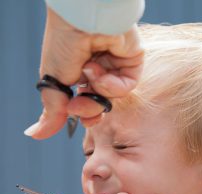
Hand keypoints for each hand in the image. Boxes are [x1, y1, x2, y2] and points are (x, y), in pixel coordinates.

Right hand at [25, 7, 143, 138]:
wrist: (82, 19)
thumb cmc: (64, 43)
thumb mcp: (54, 81)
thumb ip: (52, 111)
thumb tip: (36, 134)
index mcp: (80, 74)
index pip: (85, 103)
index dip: (82, 113)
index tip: (74, 114)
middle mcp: (99, 72)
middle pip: (100, 105)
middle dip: (89, 109)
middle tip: (78, 104)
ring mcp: (116, 67)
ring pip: (112, 97)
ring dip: (98, 91)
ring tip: (88, 73)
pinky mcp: (131, 62)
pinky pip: (126, 86)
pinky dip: (112, 84)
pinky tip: (100, 69)